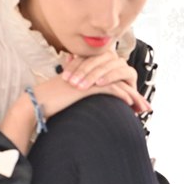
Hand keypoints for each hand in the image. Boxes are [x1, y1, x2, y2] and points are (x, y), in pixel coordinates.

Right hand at [36, 51, 150, 117]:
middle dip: (135, 95)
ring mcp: (89, 78)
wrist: (37, 102)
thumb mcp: (70, 97)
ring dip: (134, 98)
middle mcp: (90, 73)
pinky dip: (123, 96)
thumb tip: (91, 109)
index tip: (136, 104)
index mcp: (88, 74)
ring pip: (119, 85)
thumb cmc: (50, 103)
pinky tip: (131, 105)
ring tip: (143, 109)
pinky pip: (111, 89)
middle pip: (120, 81)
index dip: (127, 92)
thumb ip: (82, 97)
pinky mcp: (88, 86)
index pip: (113, 81)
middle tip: (146, 107)